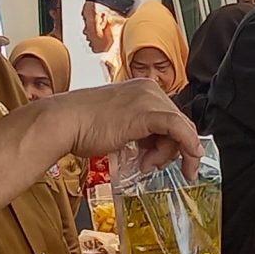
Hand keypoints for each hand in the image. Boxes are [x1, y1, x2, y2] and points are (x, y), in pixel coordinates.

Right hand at [41, 82, 199, 173]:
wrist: (65, 122)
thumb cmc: (83, 126)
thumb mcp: (119, 125)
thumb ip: (141, 131)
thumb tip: (155, 147)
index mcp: (142, 89)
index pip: (170, 116)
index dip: (170, 141)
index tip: (164, 159)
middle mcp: (149, 89)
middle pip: (178, 122)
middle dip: (168, 149)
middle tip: (149, 165)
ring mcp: (149, 99)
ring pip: (179, 128)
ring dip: (166, 154)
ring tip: (144, 164)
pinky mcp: (148, 113)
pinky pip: (179, 129)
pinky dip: (188, 147)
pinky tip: (189, 162)